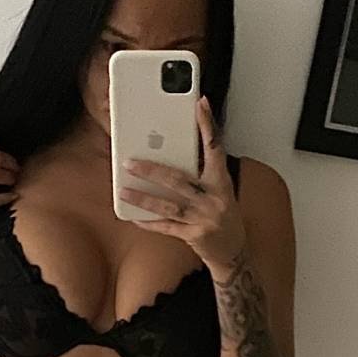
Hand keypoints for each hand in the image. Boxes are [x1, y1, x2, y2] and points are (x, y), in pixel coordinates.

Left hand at [119, 96, 246, 271]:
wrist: (233, 251)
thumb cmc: (222, 214)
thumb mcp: (219, 189)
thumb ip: (200, 173)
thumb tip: (170, 154)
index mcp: (222, 181)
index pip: (215, 148)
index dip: (208, 125)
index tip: (200, 104)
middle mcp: (215, 198)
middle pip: (180, 179)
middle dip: (152, 171)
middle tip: (130, 162)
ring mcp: (205, 218)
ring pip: (169, 205)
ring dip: (144, 198)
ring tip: (124, 190)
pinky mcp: (195, 236)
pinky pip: (167, 228)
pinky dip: (149, 223)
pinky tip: (133, 217)